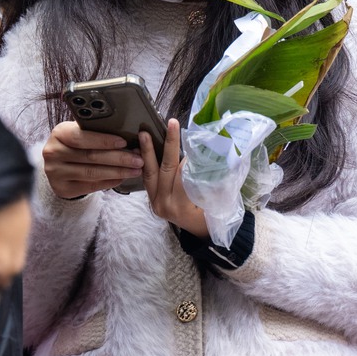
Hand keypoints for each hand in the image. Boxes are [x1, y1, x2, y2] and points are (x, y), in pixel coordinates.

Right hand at [42, 121, 143, 199]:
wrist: (56, 164)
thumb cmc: (73, 144)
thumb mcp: (78, 132)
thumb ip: (95, 132)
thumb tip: (125, 134)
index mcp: (59, 134)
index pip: (82, 137)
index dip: (104, 140)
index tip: (124, 142)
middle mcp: (53, 153)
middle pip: (91, 156)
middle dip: (118, 158)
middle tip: (138, 159)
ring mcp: (56, 173)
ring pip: (92, 173)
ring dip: (117, 172)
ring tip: (135, 170)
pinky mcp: (62, 189)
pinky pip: (90, 186)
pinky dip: (109, 182)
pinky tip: (121, 178)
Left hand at [140, 121, 209, 238]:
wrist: (199, 231)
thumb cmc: (211, 215)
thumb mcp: (215, 199)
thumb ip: (209, 179)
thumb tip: (209, 152)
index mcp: (181, 206)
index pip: (183, 174)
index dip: (187, 155)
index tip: (190, 135)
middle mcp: (164, 205)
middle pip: (166, 169)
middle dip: (168, 145)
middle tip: (170, 124)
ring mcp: (155, 202)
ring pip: (150, 173)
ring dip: (148, 151)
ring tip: (144, 133)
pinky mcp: (151, 198)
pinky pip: (147, 178)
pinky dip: (146, 162)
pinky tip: (141, 147)